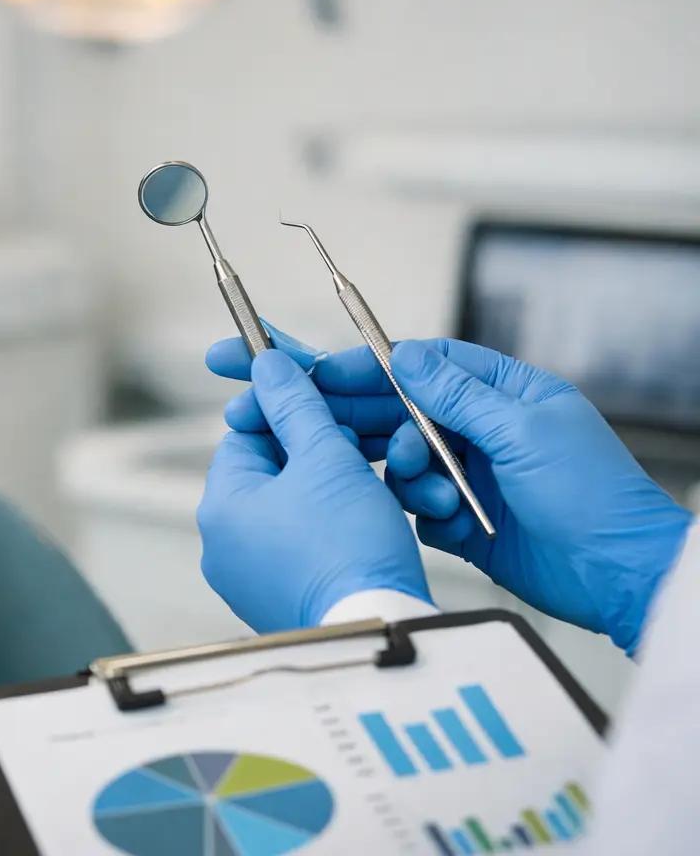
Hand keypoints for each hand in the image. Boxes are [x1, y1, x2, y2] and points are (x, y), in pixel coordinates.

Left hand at [199, 350, 431, 632]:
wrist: (377, 631)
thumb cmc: (348, 548)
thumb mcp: (326, 458)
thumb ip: (297, 405)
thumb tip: (267, 364)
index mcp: (219, 504)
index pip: (246, 433)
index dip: (291, 411)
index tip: (333, 408)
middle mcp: (223, 545)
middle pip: (275, 472)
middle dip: (326, 454)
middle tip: (367, 450)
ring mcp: (251, 579)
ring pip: (300, 509)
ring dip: (343, 490)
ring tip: (383, 487)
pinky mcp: (285, 603)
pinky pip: (311, 548)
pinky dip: (343, 530)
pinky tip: (377, 523)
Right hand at [210, 334, 693, 651]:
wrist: (620, 577)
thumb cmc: (594, 496)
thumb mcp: (523, 431)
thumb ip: (457, 394)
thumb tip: (403, 354)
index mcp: (500, 391)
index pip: (418, 365)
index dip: (363, 366)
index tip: (316, 372)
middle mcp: (477, 427)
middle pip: (394, 410)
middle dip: (355, 418)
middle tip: (311, 425)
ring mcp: (465, 473)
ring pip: (396, 459)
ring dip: (401, 471)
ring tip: (430, 486)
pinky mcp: (457, 517)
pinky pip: (410, 503)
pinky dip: (420, 508)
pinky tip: (447, 515)